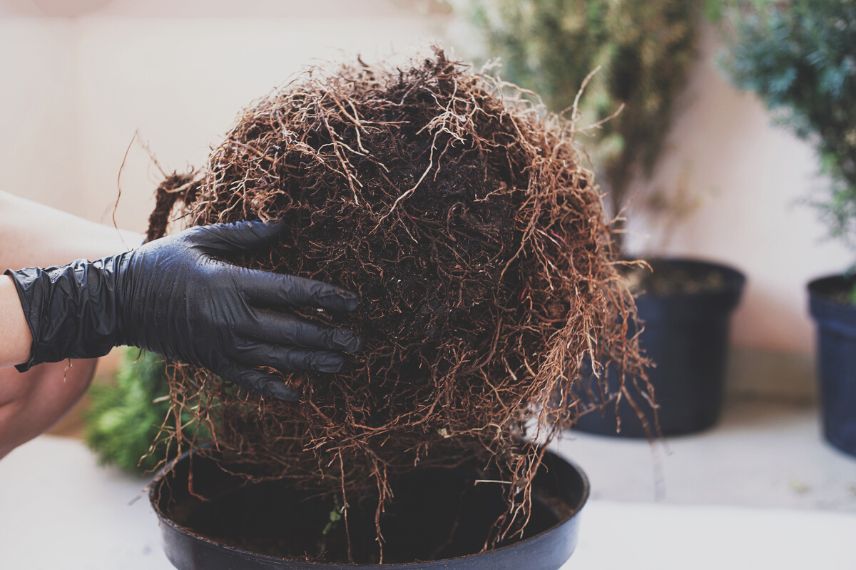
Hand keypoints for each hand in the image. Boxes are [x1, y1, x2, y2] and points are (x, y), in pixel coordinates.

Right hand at [6, 220, 360, 399]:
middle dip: (328, 336)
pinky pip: (247, 380)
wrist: (117, 302)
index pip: (289, 291)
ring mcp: (221, 346)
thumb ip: (243, 235)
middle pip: (291, 330)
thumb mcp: (199, 239)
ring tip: (341, 363)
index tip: (352, 302)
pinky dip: (272, 389)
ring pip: (276, 358)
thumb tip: (283, 224)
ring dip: (311, 362)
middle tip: (358, 340)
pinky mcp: (211, 363)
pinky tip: (296, 395)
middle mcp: (231, 319)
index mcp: (230, 284)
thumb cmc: (160, 263)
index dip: (324, 297)